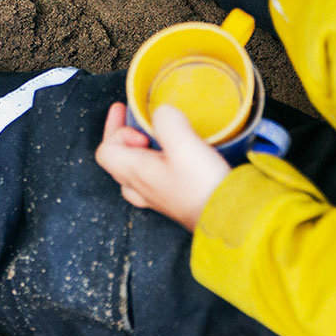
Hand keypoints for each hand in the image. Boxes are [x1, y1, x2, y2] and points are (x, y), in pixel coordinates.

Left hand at [95, 102, 230, 230]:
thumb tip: (161, 113)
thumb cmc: (204, 188)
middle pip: (117, 160)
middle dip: (124, 136)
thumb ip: (167, 121)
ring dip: (140, 151)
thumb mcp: (184, 145)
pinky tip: (176, 158)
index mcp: (134, 173)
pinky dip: (158, 164)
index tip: (140, 126)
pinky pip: (154, 181)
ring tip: (154, 137)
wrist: (230, 222)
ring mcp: (157, 198)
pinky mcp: (175, 202)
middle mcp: (141, 189)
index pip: (105, 151)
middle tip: (134, 119)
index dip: (116, 132)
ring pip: (135, 172)